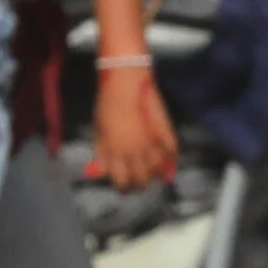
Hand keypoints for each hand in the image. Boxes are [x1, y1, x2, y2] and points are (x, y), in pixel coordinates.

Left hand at [87, 59, 180, 192]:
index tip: (123, 183)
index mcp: (116, 153)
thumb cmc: (107, 104)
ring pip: (158, 171)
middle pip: (142, 181)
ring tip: (151, 169)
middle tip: (138, 177)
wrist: (125, 80)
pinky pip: (171, 153)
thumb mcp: (98, 131)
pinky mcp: (165, 132)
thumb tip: (96, 173)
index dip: (123, 186)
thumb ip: (101, 154)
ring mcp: (152, 142)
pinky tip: (166, 160)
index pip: (122, 182)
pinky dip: (170, 159)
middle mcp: (136, 152)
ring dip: (155, 173)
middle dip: (139, 183)